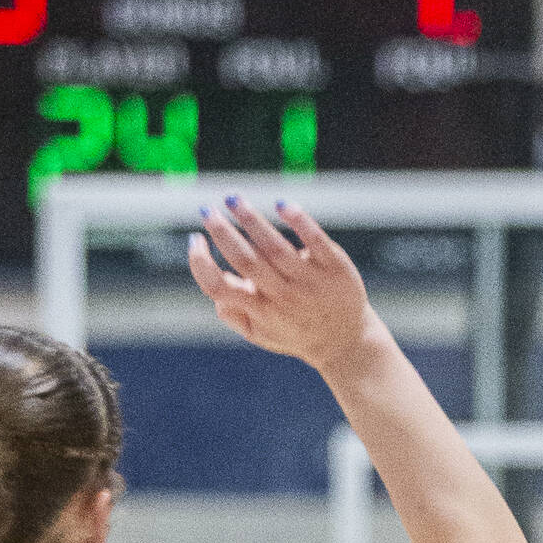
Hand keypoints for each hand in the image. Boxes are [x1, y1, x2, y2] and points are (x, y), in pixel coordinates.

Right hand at [189, 198, 379, 371]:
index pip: (219, 288)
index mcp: (260, 310)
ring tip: (233, 200)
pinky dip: (298, 221)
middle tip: (207, 210)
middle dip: (222, 232)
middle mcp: (284, 296)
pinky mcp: (335, 267)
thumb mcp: (261, 334)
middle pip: (246, 260)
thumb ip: (234, 315)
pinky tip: (281, 204)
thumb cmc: (297, 333)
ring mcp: (310, 281)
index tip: (195, 240)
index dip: (201, 263)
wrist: (348, 343)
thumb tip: (213, 292)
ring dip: (251, 220)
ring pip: (276, 247)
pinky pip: (316, 241)